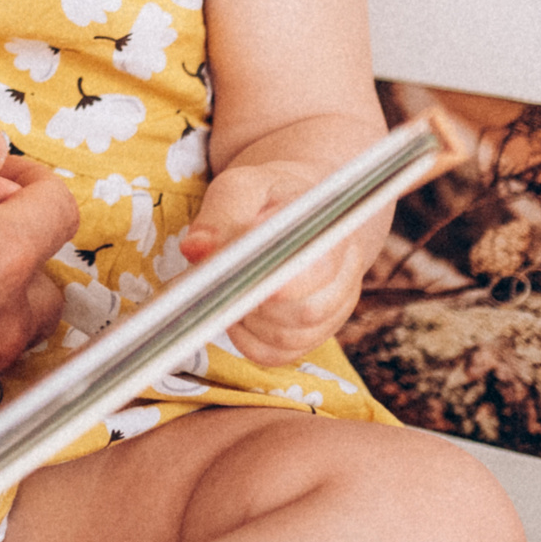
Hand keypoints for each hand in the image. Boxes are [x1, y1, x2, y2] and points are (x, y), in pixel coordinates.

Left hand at [179, 160, 383, 365]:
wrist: (294, 209)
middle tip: (218, 281)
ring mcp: (332, 308)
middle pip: (305, 311)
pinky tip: (235, 310)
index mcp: (331, 232)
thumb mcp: (239, 187)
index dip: (280, 282)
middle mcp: (343, 274)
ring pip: (289, 337)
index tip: (243, 279)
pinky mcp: (312, 332)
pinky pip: (276, 354)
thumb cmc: (264, 196)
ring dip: (246, 318)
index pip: (317, 268)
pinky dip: (246, 339)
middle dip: (253, 300)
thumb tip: (197, 248)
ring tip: (226, 287)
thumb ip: (219, 215)